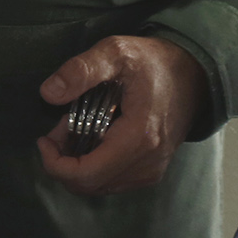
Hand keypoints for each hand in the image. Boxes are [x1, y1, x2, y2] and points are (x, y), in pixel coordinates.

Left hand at [36, 36, 205, 195]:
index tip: (43, 139)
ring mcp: (152, 171)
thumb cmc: (153, 61)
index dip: (55, 163)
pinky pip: (112, 180)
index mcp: (139, 138)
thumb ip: (81, 70)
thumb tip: (48, 93)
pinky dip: (93, 165)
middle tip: (59, 127)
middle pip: (89, 185)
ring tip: (74, 127)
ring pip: (99, 185)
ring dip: (77, 163)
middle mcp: (147, 163)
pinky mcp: (152, 171)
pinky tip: (92, 135)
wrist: (194, 74)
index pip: (87, 175)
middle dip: (63, 161)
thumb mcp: (115, 52)